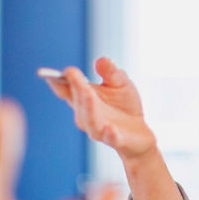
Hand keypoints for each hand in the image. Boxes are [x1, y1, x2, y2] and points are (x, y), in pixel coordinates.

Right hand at [43, 58, 157, 163]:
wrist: (140, 133)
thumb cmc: (124, 105)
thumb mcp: (120, 83)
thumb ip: (111, 72)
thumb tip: (102, 60)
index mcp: (83, 99)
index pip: (66, 90)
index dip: (58, 80)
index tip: (60, 69)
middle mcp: (86, 115)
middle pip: (78, 101)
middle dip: (76, 88)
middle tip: (72, 74)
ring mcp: (100, 129)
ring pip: (91, 120)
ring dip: (88, 107)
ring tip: (87, 94)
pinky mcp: (117, 139)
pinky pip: (111, 138)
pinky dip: (109, 134)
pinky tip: (110, 128)